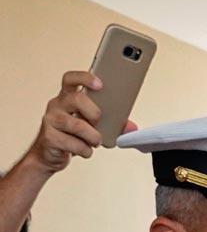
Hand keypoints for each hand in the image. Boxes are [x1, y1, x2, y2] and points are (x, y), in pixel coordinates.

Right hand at [22, 71, 136, 176]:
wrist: (51, 154)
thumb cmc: (74, 135)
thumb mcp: (93, 125)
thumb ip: (113, 123)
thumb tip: (132, 128)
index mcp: (68, 97)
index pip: (70, 79)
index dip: (84, 78)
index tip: (100, 84)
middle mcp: (57, 104)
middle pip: (76, 99)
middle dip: (94, 112)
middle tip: (99, 123)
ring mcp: (50, 120)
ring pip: (76, 125)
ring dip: (93, 136)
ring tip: (95, 142)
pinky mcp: (49, 137)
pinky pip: (73, 143)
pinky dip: (85, 150)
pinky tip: (84, 150)